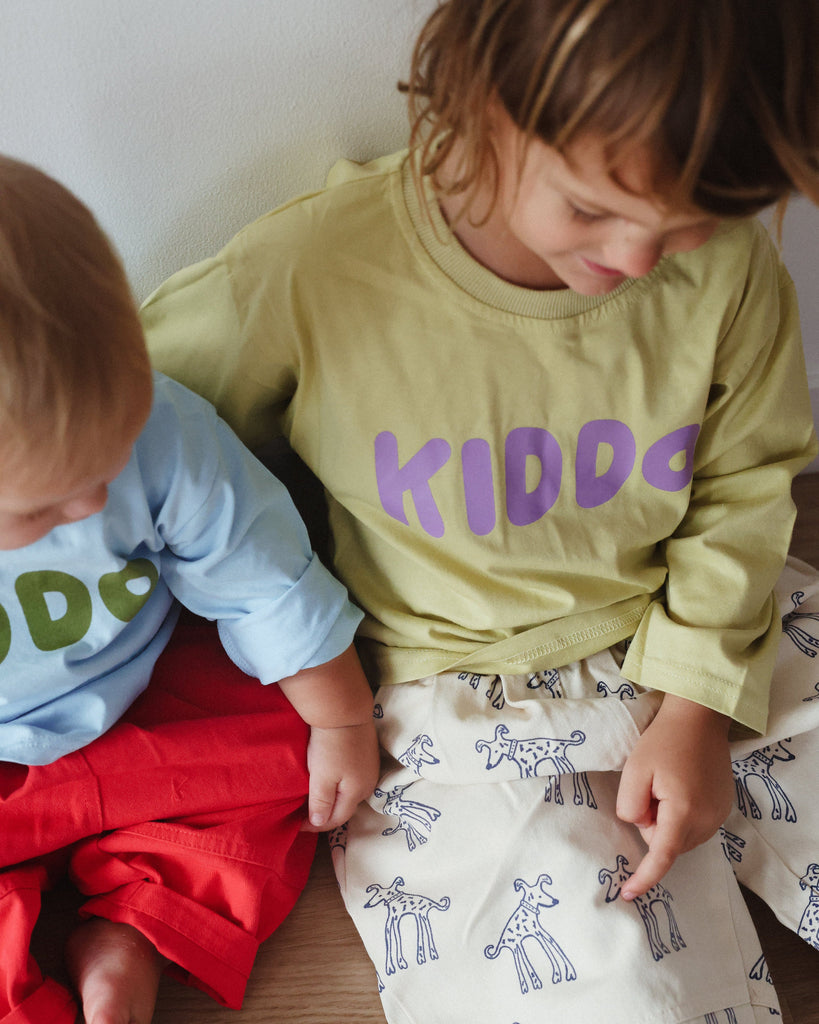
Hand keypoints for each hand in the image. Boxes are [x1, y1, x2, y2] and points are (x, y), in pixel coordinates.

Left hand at [276, 644, 379, 830]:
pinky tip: (329, 779)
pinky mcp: (368, 754)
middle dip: (325, 814)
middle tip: (304, 814)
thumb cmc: (331, 746)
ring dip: (332, 799)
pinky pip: (352, 779)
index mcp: (356, 793)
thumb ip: (321, 802)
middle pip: (344, 808)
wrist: (345, 709)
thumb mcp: (322, 777)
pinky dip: (339, 784)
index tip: (296, 824)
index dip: (315, 825)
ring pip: (349, 793)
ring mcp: (370, 768)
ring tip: (314, 798)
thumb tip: (319, 822)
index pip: (335, 820)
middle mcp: (368, 784)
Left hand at [615, 693, 733, 899]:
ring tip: (666, 784)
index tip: (628, 894)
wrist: (698, 718)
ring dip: (666, 820)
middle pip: (668, 844)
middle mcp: (707, 821)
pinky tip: (680, 786)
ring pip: (680, 837)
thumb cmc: (663, 740)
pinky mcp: (723, 808)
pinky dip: (681, 815)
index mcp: (683, 812)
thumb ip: (630, 806)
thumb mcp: (635, 770)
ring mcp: (719, 815)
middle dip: (652, 825)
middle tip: (649, 789)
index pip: (661, 856)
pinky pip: (694, 826)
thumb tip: (641, 826)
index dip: (644, 878)